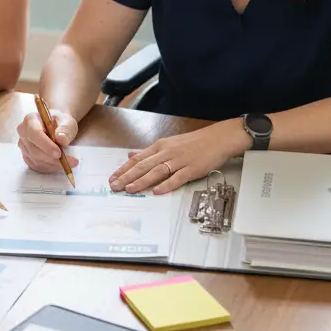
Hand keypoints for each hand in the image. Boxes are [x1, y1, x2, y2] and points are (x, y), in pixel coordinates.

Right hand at [16, 109, 79, 173]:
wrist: (55, 126)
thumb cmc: (60, 122)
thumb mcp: (67, 121)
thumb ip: (65, 129)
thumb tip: (61, 139)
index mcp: (30, 120)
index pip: (34, 133)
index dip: (46, 145)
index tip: (59, 153)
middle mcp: (23, 133)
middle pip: (34, 150)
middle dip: (52, 158)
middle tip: (71, 161)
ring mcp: (23, 146)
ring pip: (36, 160)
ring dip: (53, 164)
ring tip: (69, 162)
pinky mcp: (26, 156)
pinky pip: (36, 166)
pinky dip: (50, 167)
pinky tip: (59, 164)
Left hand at [109, 121, 245, 194]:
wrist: (218, 139)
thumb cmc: (194, 142)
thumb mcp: (169, 143)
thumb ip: (149, 152)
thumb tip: (131, 155)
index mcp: (160, 146)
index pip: (138, 159)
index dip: (124, 169)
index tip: (112, 177)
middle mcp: (167, 153)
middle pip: (143, 166)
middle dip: (127, 177)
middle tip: (115, 186)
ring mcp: (179, 161)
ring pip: (156, 172)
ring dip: (142, 181)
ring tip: (130, 189)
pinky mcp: (192, 169)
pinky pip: (176, 178)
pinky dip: (166, 185)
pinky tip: (157, 191)